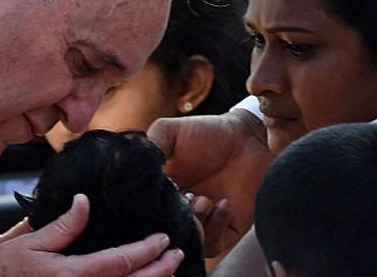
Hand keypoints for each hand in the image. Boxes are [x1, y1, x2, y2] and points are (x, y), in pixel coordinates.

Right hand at [0, 194, 184, 276]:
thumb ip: (63, 224)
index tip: (163, 239)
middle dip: (161, 270)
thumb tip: (84, 202)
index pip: (122, 262)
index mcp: (74, 275)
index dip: (148, 250)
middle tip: (177, 255)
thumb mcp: (31, 242)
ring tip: (166, 271)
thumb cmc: (5, 271)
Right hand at [149, 109, 271, 253]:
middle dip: (172, 223)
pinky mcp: (227, 229)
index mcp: (160, 194)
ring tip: (203, 200)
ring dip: (196, 226)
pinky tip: (223, 203)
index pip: (145, 215)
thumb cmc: (205, 132)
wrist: (245, 135)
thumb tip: (131, 167)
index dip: (147, 213)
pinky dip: (216, 226)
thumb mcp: (168, 132)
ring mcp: (202, 222)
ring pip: (189, 243)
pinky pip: (215, 244)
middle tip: (183, 201)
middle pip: (166, 234)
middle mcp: (179, 212)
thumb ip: (149, 146)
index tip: (154, 200)